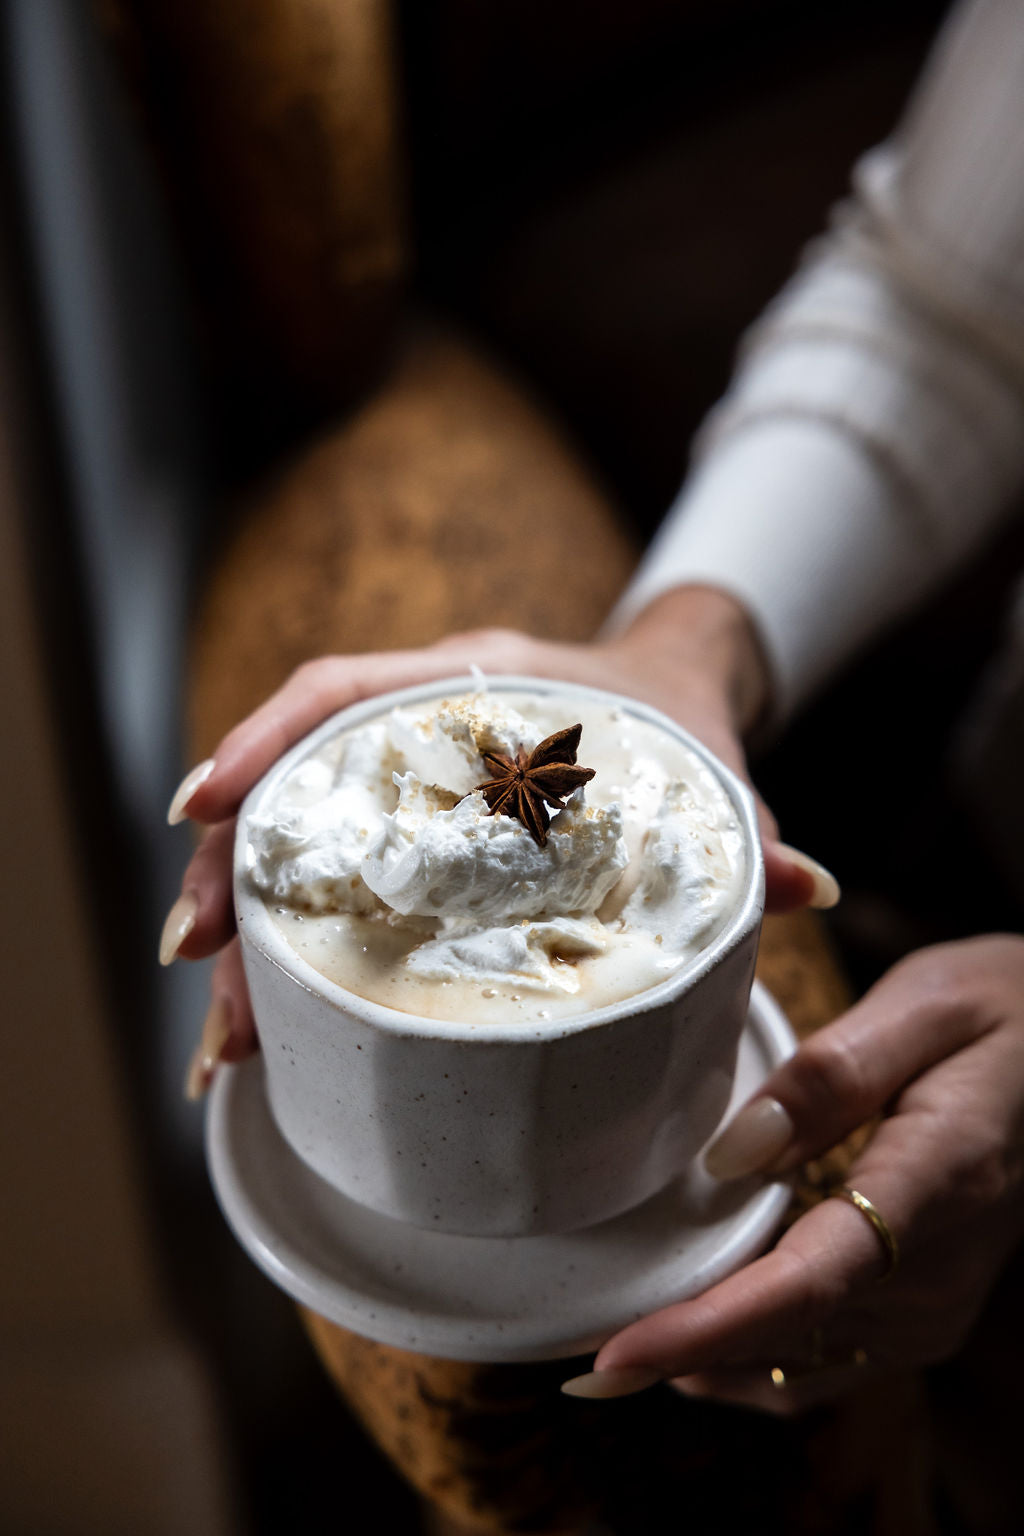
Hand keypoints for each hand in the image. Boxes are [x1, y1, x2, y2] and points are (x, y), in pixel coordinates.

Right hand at [162, 588, 835, 1091]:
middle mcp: (418, 724)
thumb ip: (746, 827)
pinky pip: (320, 878)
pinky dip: (284, 950)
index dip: (264, 746)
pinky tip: (264, 1026)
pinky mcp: (402, 832)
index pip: (343, 691)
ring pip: (286, 842)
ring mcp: (400, 778)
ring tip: (224, 1037)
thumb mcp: (704, 769)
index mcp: (477, 681)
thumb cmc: (675, 722)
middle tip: (197, 973)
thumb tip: (807, 886)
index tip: (201, 808)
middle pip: (290, 787)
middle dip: (229, 875)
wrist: (671, 688)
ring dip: (240, 931)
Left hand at [563, 936, 1023, 1411]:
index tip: (612, 1357)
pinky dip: (752, 1353)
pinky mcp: (925, 1311)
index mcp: (938, 1182)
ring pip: (800, 1364)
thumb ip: (834, 1078)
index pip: (809, 1281)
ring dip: (707, 1359)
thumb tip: (730, 1158)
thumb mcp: (928, 1005)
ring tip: (613, 1333)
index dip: (705, 1328)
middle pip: (788, 1337)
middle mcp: (939, 1272)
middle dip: (675, 1351)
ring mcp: (937, 1305)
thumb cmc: (1004, 1012)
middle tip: (569, 1339)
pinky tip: (698, 1322)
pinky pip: (826, 1359)